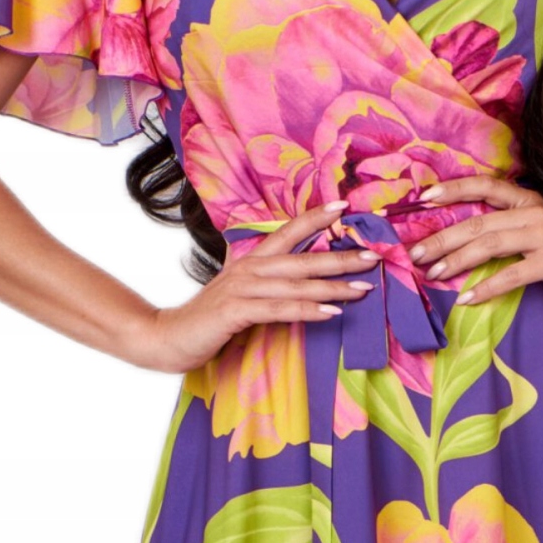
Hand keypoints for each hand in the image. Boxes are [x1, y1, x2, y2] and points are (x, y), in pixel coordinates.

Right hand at [125, 200, 385, 373]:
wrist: (168, 337)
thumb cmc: (208, 318)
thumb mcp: (239, 292)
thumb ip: (263, 282)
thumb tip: (294, 277)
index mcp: (251, 261)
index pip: (287, 231)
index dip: (315, 217)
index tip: (345, 205)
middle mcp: (249, 269)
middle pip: (302, 258)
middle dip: (340, 256)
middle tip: (374, 255)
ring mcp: (242, 289)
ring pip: (296, 284)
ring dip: (332, 286)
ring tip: (363, 289)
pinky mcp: (237, 312)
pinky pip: (280, 309)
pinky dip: (307, 309)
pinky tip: (331, 313)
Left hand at [409, 178, 542, 304]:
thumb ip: (513, 227)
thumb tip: (472, 240)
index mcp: (528, 202)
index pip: (485, 187)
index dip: (454, 189)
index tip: (424, 198)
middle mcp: (533, 213)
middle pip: (478, 222)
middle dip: (442, 238)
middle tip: (415, 254)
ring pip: (489, 244)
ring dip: (456, 260)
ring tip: (433, 274)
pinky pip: (512, 274)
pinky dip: (487, 286)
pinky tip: (467, 297)